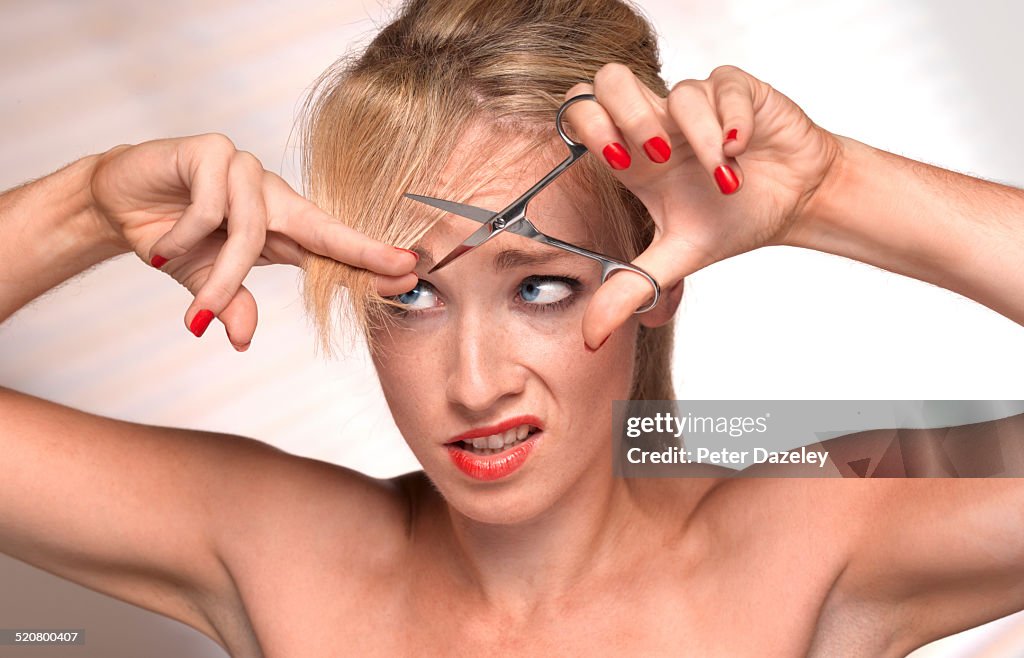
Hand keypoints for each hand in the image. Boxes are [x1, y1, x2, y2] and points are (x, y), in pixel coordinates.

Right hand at [89, 134, 417, 348]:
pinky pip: (211, 207)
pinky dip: (184, 237)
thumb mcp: (203, 281)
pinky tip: (161, 244)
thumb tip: (242, 341)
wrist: (114, 203)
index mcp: (281, 228)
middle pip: (324, 227)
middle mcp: (272, 196)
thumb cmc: (171, 238)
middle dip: (364, 251)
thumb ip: (229, 303)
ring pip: (252, 231)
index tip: (410, 277)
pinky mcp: (212, 150)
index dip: (370, 263)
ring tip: (196, 306)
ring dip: (223, 277)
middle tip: (401, 271)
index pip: (333, 248)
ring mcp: (244, 169)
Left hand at [563, 64, 842, 347]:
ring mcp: (696, 102)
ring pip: (677, 91)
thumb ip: (630, 291)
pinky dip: (731, 121)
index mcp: (631, 155)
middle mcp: (657, 123)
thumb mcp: (676, 259)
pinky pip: (722, 86)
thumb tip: (591, 339)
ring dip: (700, 140)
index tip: (621, 163)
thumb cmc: (731, 220)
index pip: (581, 113)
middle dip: (631, 116)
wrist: (795, 202)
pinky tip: (742, 150)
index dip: (588, 128)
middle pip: (609, 79)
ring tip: (725, 181)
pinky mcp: (737, 90)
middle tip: (659, 158)